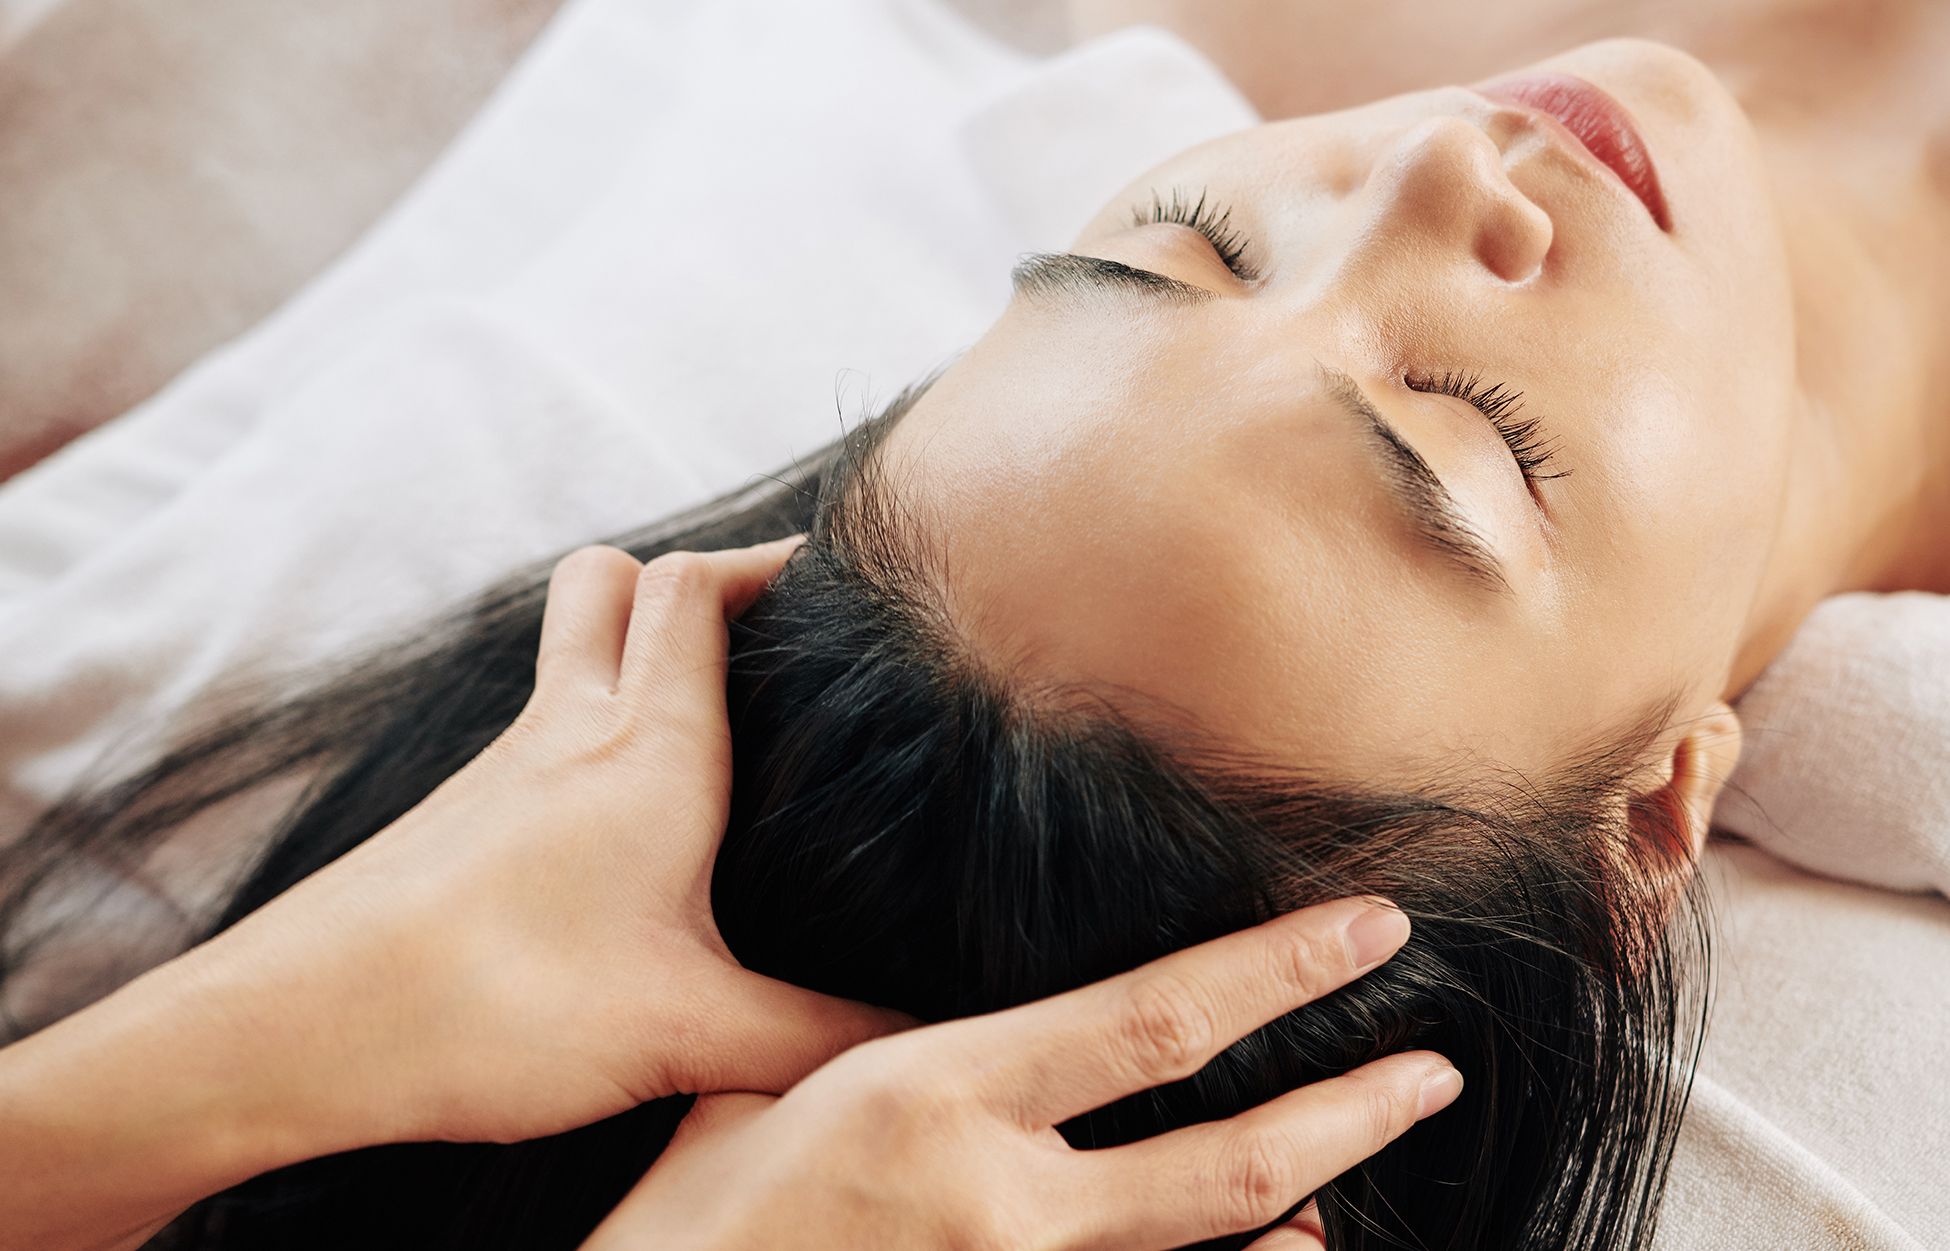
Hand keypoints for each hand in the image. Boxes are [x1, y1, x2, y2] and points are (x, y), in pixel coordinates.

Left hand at [187, 538, 906, 1146]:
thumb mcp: (689, 1036)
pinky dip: (585, 734)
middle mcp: (569, 733)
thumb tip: (914, 1044)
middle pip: (615, 580)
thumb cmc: (493, 1005)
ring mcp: (503, 771)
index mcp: (647, 749)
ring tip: (709, 728)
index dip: (767, 560)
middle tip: (761, 632)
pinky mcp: (460, 820)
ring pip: (568, 654)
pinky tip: (620, 830)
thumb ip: (817, 1039)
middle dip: (689, 578)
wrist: (297, 1032)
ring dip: (631, 653)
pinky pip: (535, 734)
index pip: (697, 588)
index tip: (835, 574)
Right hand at [582, 898, 1460, 1250]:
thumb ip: (887, 1049)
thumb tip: (996, 1037)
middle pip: (1222, 1159)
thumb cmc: (684, 1210)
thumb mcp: (773, 1086)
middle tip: (1433, 1070)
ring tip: (1370, 1154)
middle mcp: (995, 1200)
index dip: (1277, 972)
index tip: (1369, 931)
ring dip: (1305, 1203)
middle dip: (1346, 1110)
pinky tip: (1283, 1250)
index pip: (1152, 1020)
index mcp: (935, 1094)